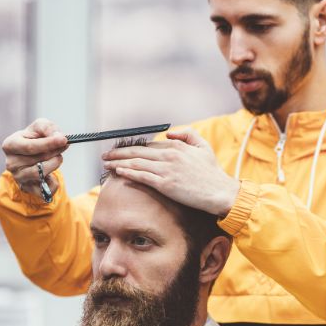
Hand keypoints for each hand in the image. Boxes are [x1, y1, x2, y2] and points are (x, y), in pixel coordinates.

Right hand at [1, 118, 67, 197]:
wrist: (29, 155)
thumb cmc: (34, 138)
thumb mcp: (39, 127)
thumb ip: (48, 128)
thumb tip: (59, 137)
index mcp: (10, 145)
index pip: (30, 147)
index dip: (49, 143)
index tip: (64, 140)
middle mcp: (11, 163)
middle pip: (38, 159)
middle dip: (55, 151)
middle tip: (64, 145)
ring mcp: (18, 177)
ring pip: (41, 173)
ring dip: (55, 164)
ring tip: (57, 157)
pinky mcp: (27, 189)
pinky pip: (46, 189)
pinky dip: (54, 182)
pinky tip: (51, 173)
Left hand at [101, 129, 239, 216]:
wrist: (220, 192)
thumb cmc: (212, 173)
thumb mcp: (203, 147)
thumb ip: (187, 135)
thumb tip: (169, 133)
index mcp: (176, 146)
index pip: (149, 145)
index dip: (132, 148)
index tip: (122, 151)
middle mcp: (170, 155)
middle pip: (138, 152)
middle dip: (118, 153)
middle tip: (105, 155)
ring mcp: (167, 169)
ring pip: (137, 163)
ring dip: (118, 162)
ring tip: (107, 163)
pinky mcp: (165, 184)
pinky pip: (142, 176)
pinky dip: (128, 172)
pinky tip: (118, 171)